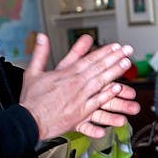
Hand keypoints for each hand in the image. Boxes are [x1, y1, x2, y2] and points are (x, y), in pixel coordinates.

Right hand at [20, 33, 136, 139]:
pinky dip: (107, 95)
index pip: (89, 59)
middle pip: (98, 68)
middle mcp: (75, 84)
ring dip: (115, 72)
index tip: (116, 46)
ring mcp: (79, 98)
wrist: (28, 121)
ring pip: (101, 83)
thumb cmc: (31, 99)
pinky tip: (117, 89)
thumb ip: (40, 53)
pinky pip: (97, 102)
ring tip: (127, 63)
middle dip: (115, 57)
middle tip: (128, 50)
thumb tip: (41, 37)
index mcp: (66, 74)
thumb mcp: (32, 72)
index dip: (104, 51)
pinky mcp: (81, 113)